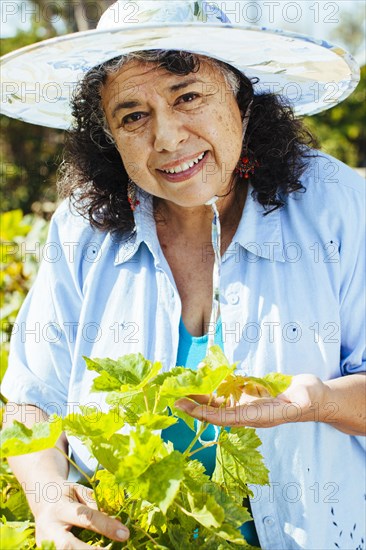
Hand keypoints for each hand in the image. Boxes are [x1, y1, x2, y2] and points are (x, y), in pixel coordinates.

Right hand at [35, 482, 128, 548]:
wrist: (41, 498)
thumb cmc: (66, 493)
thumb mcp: (80, 490)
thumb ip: (95, 503)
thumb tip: (116, 522)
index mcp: (61, 507)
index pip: (86, 518)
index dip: (106, 526)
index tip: (124, 533)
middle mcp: (49, 527)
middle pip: (67, 546)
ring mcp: (44, 541)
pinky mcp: (45, 549)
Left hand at [175, 374, 328, 427]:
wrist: (314, 397)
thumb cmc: (309, 399)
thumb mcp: (303, 400)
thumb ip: (295, 403)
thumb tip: (292, 403)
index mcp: (257, 416)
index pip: (226, 418)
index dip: (206, 414)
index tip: (189, 409)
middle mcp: (247, 412)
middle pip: (216, 411)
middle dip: (196, 406)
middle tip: (175, 399)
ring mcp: (247, 403)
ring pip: (218, 401)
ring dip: (200, 396)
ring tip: (182, 389)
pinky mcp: (249, 394)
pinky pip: (227, 391)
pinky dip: (214, 385)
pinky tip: (203, 379)